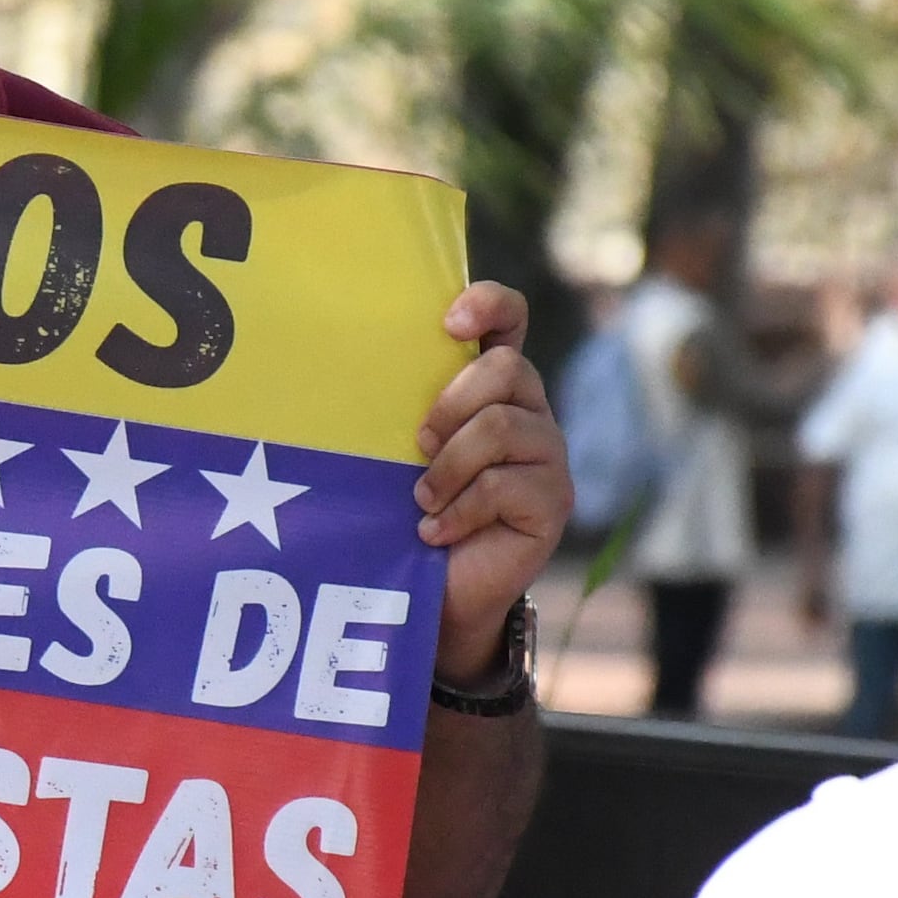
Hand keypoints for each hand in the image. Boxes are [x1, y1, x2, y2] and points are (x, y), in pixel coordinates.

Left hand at [417, 283, 569, 688]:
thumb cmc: (407, 513)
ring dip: (450, 465)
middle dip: (452, 404)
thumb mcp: (398, 450)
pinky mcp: (553, 501)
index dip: (488, 305)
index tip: (448, 323)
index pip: (509, 319)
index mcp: (492, 387)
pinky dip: (459, 510)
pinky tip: (436, 531)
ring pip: (502, 428)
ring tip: (421, 499)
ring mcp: (548, 456)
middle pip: (507, 369)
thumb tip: (343, 369)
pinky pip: (505, 486)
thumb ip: (401, 408)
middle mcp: (530, 411)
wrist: (437, 593)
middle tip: (417, 444)